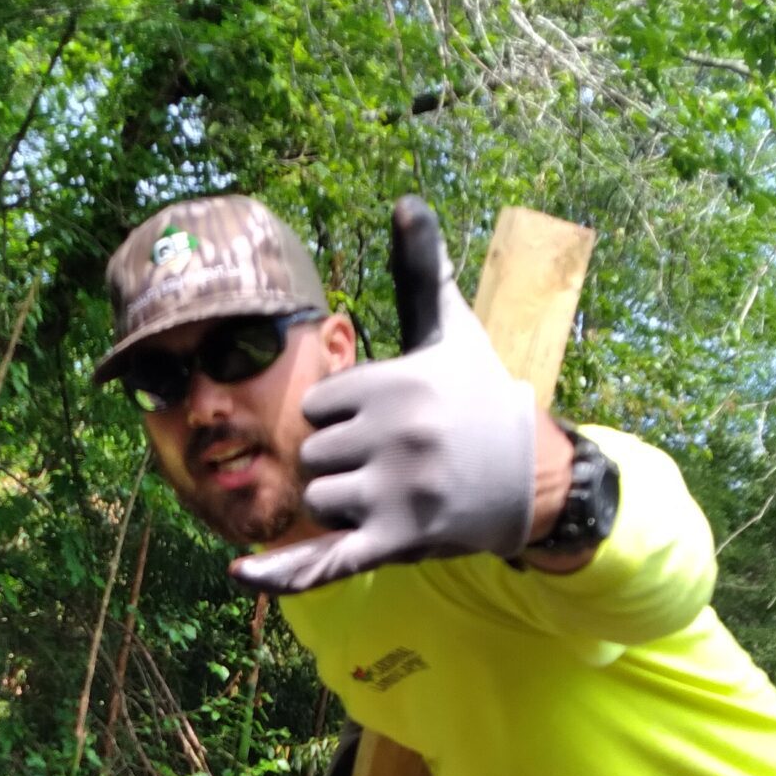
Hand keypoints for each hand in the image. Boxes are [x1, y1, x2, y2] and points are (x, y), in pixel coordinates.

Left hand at [232, 197, 536, 594]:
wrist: (533, 475)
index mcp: (396, 385)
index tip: (388, 418)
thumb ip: (421, 270)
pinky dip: (284, 573)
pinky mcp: (399, 540)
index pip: (316, 407)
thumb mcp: (452, 331)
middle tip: (398, 460)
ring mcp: (397, 492)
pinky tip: (241, 575)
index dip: (343, 417)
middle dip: (343, 460)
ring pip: (318, 501)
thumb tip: (406, 200)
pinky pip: (327, 559)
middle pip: (312, 455)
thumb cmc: (480, 397)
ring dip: (344, 505)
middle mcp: (395, 437)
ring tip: (395, 493)